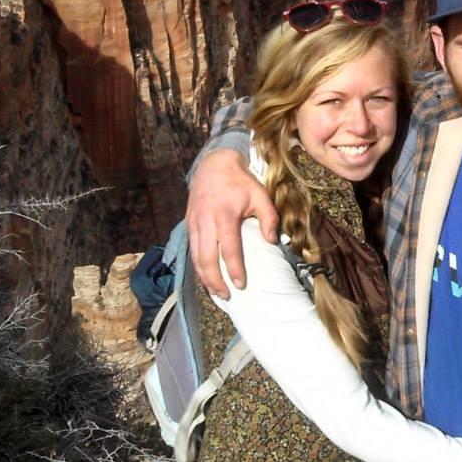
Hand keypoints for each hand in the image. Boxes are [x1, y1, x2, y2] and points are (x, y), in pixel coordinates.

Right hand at [185, 148, 278, 296]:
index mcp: (224, 215)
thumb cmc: (240, 181)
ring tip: (216, 292)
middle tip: (227, 296)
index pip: (228, 249)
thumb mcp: (260, 195)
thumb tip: (273, 242)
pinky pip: (192, 250)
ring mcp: (194, 224)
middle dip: (215, 281)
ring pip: (196, 257)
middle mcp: (205, 222)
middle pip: (206, 259)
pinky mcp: (189, 224)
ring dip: (205, 278)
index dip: (234, 269)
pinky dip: (198, 267)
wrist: (213, 164)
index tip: (241, 285)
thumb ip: (269, 218)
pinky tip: (207, 277)